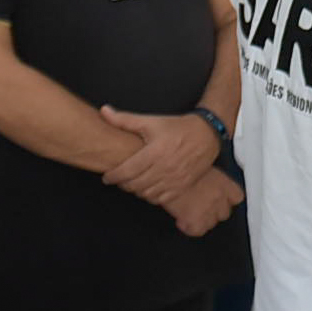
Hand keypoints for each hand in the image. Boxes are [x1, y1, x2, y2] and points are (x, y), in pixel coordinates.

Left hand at [99, 106, 219, 205]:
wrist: (207, 134)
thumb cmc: (177, 127)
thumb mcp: (151, 121)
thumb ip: (124, 119)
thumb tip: (104, 111)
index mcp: (155, 152)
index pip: (126, 171)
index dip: (113, 176)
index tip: (107, 177)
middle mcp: (165, 168)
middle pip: (134, 185)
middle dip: (122, 184)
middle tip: (119, 179)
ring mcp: (175, 179)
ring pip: (146, 194)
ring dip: (136, 190)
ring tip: (133, 183)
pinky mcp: (183, 186)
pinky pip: (161, 199)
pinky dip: (151, 196)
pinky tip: (148, 188)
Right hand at [164, 168, 241, 237]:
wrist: (172, 172)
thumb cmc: (182, 164)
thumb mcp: (203, 165)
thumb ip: (209, 175)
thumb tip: (204, 178)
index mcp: (224, 184)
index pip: (236, 197)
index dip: (227, 200)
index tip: (219, 199)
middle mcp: (219, 198)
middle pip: (224, 213)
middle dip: (213, 212)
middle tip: (200, 207)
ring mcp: (209, 211)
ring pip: (211, 224)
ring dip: (201, 220)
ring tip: (189, 214)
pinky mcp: (195, 220)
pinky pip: (197, 231)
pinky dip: (189, 228)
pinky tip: (182, 221)